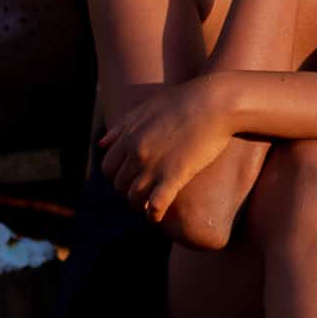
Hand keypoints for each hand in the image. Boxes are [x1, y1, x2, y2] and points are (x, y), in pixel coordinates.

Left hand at [100, 76, 237, 221]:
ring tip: (148, 206)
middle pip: (119, 184)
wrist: (216, 102)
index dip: (118, 175)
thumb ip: (122, 125)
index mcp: (129, 136)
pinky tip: (158, 216)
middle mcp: (137, 152)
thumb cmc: (185, 101)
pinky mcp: (175, 176)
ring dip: (139, 205)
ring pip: (133, 198)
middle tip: (141, 192)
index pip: (108, 167)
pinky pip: (155, 205)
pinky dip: (153, 214)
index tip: (130, 177)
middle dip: (128, 190)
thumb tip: (100, 144)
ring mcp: (154, 165)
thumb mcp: (147, 107)